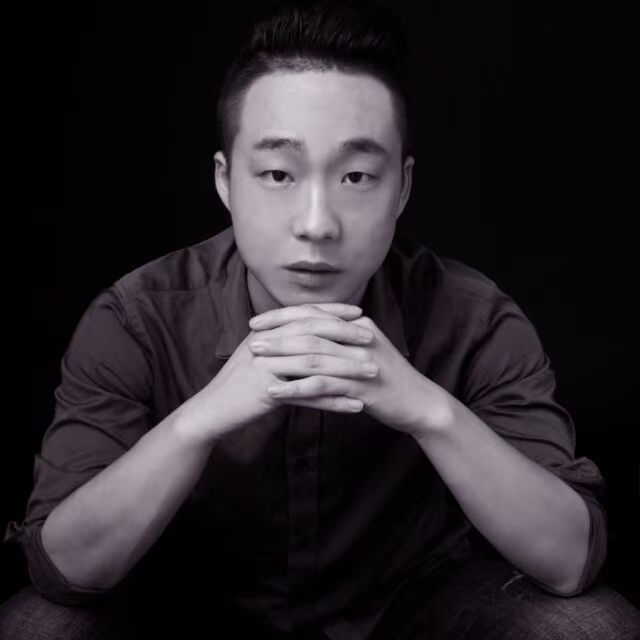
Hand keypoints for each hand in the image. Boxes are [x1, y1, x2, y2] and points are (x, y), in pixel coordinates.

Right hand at [178, 303, 372, 442]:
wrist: (212, 409)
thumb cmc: (239, 383)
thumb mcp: (259, 354)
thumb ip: (282, 340)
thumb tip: (308, 330)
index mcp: (267, 331)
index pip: (306, 314)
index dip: (334, 311)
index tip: (360, 312)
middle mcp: (268, 343)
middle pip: (314, 334)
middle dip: (346, 334)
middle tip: (372, 338)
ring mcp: (267, 366)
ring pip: (315, 364)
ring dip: (347, 368)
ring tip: (373, 372)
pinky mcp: (268, 392)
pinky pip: (308, 396)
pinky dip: (334, 401)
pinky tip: (356, 406)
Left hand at [248, 307, 453, 437]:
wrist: (419, 403)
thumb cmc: (387, 379)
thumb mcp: (364, 351)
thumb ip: (339, 340)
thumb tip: (305, 334)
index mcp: (357, 325)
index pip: (313, 314)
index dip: (283, 316)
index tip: (257, 322)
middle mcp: (359, 337)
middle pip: (310, 330)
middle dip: (278, 335)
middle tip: (251, 340)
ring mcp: (360, 361)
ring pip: (313, 355)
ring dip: (282, 359)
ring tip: (257, 363)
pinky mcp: (360, 385)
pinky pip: (321, 384)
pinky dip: (295, 387)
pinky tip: (275, 393)